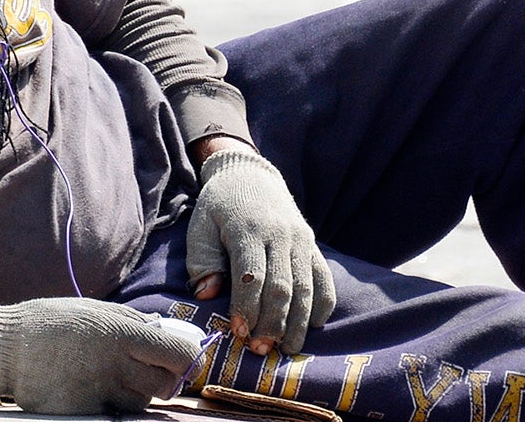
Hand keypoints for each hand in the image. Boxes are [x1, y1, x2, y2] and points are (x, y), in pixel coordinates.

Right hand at [0, 298, 204, 414]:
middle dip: (160, 379)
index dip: (184, 359)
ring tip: (107, 376)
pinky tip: (88, 388)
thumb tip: (163, 332)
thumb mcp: (91, 310)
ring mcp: (101, 392)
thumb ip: (129, 321)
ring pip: (141, 403)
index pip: (179, 355)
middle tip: (142, 370)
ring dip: (133, 393)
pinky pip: (114, 413)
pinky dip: (109, 404)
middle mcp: (116, 365)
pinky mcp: (88, 412)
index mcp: (120, 333)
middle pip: (165, 386)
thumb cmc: (49, 323)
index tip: (176, 359)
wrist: (6, 349)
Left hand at [186, 144, 334, 353]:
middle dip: (272, 323)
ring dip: (298, 323)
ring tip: (286, 348)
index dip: (246, 307)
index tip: (238, 332)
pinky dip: (321, 305)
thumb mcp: (200, 225)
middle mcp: (280, 235)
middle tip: (260, 349)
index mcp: (247, 229)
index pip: (251, 275)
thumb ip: (201, 260)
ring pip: (306, 287)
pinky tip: (312, 326)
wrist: (249, 174)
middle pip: (282, 287)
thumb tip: (206, 296)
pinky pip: (324, 279)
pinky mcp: (313, 245)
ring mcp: (301, 240)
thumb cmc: (219, 206)